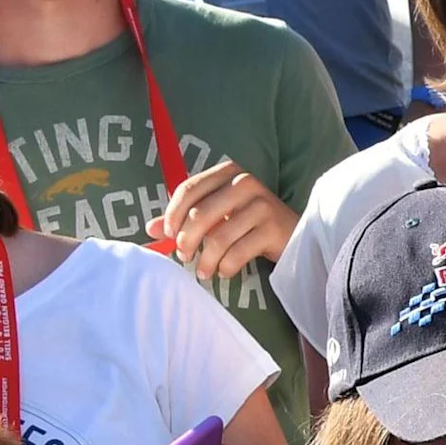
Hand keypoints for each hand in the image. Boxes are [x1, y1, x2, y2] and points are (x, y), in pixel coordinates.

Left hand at [151, 156, 299, 279]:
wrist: (295, 234)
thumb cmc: (251, 224)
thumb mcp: (218, 215)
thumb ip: (186, 218)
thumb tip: (150, 229)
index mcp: (228, 172)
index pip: (189, 189)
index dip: (172, 215)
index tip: (168, 235)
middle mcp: (245, 183)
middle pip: (200, 215)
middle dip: (186, 241)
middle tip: (184, 257)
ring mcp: (261, 205)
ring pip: (218, 238)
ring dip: (205, 260)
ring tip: (203, 271)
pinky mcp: (273, 229)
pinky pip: (237, 253)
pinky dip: (225, 268)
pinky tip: (223, 272)